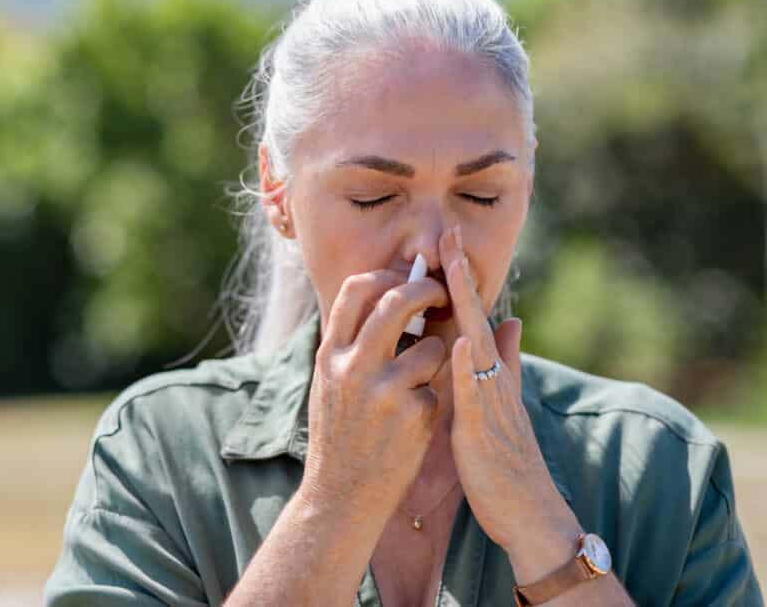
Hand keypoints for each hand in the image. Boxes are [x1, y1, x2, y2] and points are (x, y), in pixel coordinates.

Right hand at [298, 269, 452, 526]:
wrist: (341, 496)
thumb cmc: (338, 437)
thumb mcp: (328, 385)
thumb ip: (348, 345)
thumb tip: (376, 299)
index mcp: (330, 355)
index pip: (355, 290)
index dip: (386, 275)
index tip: (404, 278)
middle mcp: (353, 366)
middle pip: (397, 300)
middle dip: (427, 291)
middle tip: (442, 295)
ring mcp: (385, 389)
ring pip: (432, 347)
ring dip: (435, 361)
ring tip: (416, 388)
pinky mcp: (414, 413)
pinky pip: (437, 389)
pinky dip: (430, 402)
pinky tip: (411, 427)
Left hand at [440, 225, 582, 580]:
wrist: (526, 510)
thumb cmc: (505, 458)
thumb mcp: (500, 402)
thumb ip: (503, 362)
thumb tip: (510, 321)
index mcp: (488, 373)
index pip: (472, 317)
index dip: (459, 282)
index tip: (446, 243)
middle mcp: (492, 379)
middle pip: (475, 318)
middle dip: (461, 277)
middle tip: (447, 233)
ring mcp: (490, 402)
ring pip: (477, 346)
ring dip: (465, 308)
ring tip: (450, 270)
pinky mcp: (484, 430)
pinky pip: (478, 394)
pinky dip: (470, 368)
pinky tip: (461, 342)